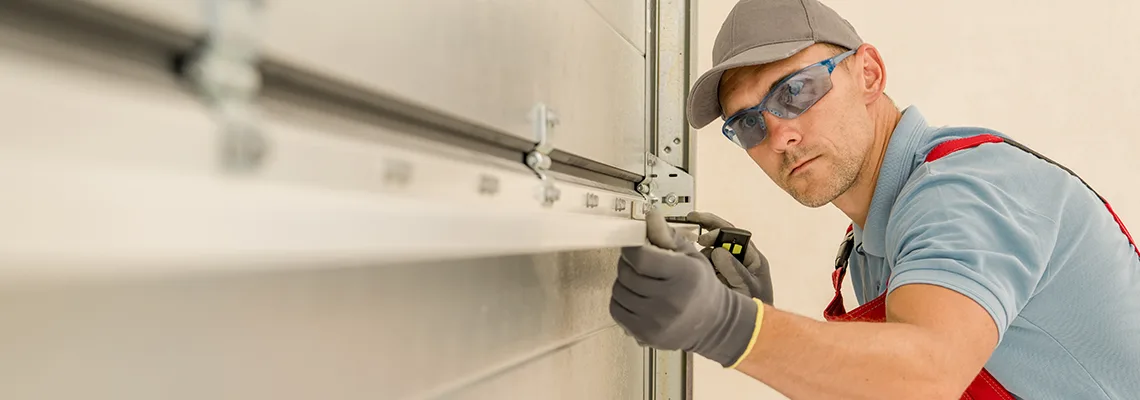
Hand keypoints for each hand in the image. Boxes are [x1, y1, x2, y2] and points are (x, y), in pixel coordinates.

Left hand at [609, 209, 759, 366]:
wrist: (712, 322)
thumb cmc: (699, 285)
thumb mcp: (689, 255)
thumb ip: (666, 235)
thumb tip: (650, 215)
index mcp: (684, 275)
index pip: (640, 257)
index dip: (631, 248)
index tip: (635, 246)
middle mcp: (671, 300)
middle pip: (626, 274)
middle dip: (627, 264)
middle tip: (639, 264)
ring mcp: (657, 320)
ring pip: (618, 291)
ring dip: (624, 282)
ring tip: (641, 282)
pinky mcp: (645, 334)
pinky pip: (616, 310)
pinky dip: (621, 300)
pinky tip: (636, 298)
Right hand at [687, 211, 773, 304]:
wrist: (752, 333)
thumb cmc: (757, 312)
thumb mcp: (748, 288)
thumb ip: (735, 270)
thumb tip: (718, 252)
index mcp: (752, 258)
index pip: (734, 234)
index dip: (718, 229)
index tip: (703, 236)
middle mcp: (740, 260)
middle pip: (722, 237)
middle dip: (706, 231)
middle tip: (690, 223)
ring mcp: (727, 269)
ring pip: (710, 251)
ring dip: (702, 253)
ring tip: (696, 263)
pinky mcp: (716, 278)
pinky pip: (705, 265)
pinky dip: (698, 264)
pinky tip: (694, 270)